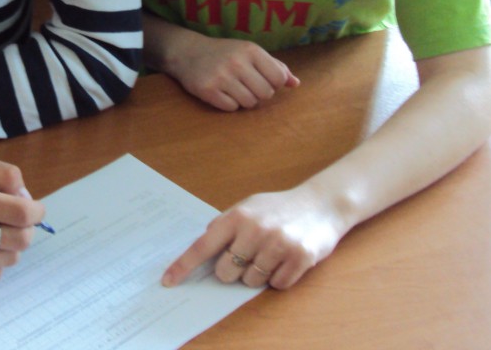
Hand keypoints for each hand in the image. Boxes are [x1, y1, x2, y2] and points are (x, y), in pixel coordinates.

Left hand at [162, 185, 346, 290]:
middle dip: (233, 270)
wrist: (322, 204)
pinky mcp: (299, 258)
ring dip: (258, 274)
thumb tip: (202, 248)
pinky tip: (286, 259)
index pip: (203, 247)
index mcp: (237, 216)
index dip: (183, 266)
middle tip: (248, 256)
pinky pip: (276, 285)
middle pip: (226, 272)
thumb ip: (225, 225)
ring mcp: (278, 244)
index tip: (168, 281)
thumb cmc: (279, 208)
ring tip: (271, 254)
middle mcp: (255, 229)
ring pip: (251, 281)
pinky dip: (279, 277)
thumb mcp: (248, 207)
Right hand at [170, 35, 299, 110]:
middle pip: (265, 94)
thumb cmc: (225, 53)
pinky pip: (231, 108)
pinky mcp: (208, 90)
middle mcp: (237, 62)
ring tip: (233, 88)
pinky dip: (229, 104)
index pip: (278, 78)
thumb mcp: (250, 52)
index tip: (262, 79)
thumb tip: (296, 83)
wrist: (188, 52)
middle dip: (259, 93)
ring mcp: (221, 77)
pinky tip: (221, 92)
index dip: (273, 83)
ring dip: (244, 100)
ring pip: (249, 103)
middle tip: (246, 85)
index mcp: (251, 50)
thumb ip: (275, 66)